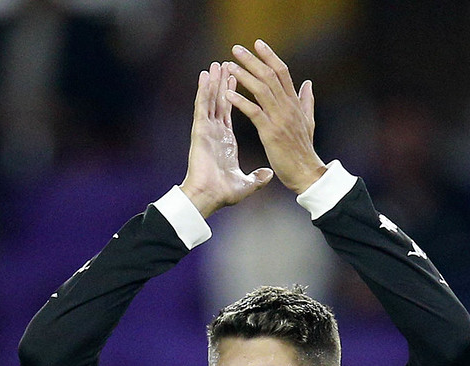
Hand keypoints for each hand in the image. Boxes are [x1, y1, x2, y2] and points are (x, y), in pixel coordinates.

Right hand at [180, 61, 272, 217]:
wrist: (209, 198)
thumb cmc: (223, 193)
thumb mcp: (246, 183)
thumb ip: (258, 177)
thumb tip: (269, 173)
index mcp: (226, 141)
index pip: (232, 112)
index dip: (237, 94)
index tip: (242, 78)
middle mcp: (216, 132)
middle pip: (221, 101)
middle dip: (226, 81)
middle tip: (230, 62)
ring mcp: (207, 131)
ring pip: (211, 100)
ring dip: (215, 81)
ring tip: (218, 64)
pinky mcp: (200, 132)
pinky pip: (202, 107)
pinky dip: (204, 91)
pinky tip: (205, 76)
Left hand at [226, 40, 326, 194]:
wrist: (306, 174)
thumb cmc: (304, 151)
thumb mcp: (308, 122)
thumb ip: (306, 101)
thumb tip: (307, 83)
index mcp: (294, 103)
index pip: (282, 72)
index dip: (270, 56)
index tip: (257, 44)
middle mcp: (288, 107)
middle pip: (269, 76)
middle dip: (252, 61)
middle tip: (235, 49)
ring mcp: (280, 119)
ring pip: (261, 90)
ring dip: (244, 76)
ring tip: (229, 67)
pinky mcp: (271, 133)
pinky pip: (254, 112)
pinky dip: (241, 102)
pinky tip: (228, 95)